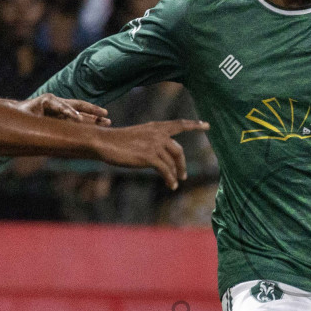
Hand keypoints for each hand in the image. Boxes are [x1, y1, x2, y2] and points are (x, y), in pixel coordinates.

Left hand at [24, 94, 109, 124]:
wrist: (16, 113)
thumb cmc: (19, 115)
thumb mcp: (24, 117)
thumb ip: (32, 121)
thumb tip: (39, 129)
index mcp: (47, 100)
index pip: (62, 105)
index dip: (70, 112)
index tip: (79, 119)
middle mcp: (57, 103)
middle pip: (77, 106)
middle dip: (91, 110)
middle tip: (104, 114)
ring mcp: (61, 110)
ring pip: (81, 113)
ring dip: (94, 118)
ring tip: (108, 121)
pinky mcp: (62, 117)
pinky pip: (77, 121)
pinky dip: (88, 123)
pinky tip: (99, 126)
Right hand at [94, 119, 209, 189]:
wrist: (104, 142)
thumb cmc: (117, 141)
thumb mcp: (138, 136)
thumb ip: (152, 141)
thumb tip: (162, 156)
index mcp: (156, 126)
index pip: (179, 124)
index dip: (194, 125)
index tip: (207, 125)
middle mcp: (158, 134)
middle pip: (178, 150)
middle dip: (182, 164)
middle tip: (183, 175)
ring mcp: (154, 145)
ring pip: (172, 162)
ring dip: (175, 174)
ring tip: (175, 183)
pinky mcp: (149, 157)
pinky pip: (166, 170)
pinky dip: (170, 179)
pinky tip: (171, 185)